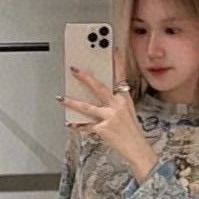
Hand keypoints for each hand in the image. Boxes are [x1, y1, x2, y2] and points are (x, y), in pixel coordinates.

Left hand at [58, 45, 156, 176]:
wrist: (137, 149)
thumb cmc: (132, 132)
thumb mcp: (128, 112)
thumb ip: (115, 103)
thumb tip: (99, 97)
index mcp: (124, 99)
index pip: (121, 76)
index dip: (117, 62)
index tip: (112, 49)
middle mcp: (117, 106)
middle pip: (99, 87)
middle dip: (85, 78)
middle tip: (74, 69)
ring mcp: (110, 117)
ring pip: (87, 107)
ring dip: (72, 102)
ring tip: (61, 97)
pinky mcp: (103, 129)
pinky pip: (87, 126)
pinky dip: (78, 126)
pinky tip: (70, 124)